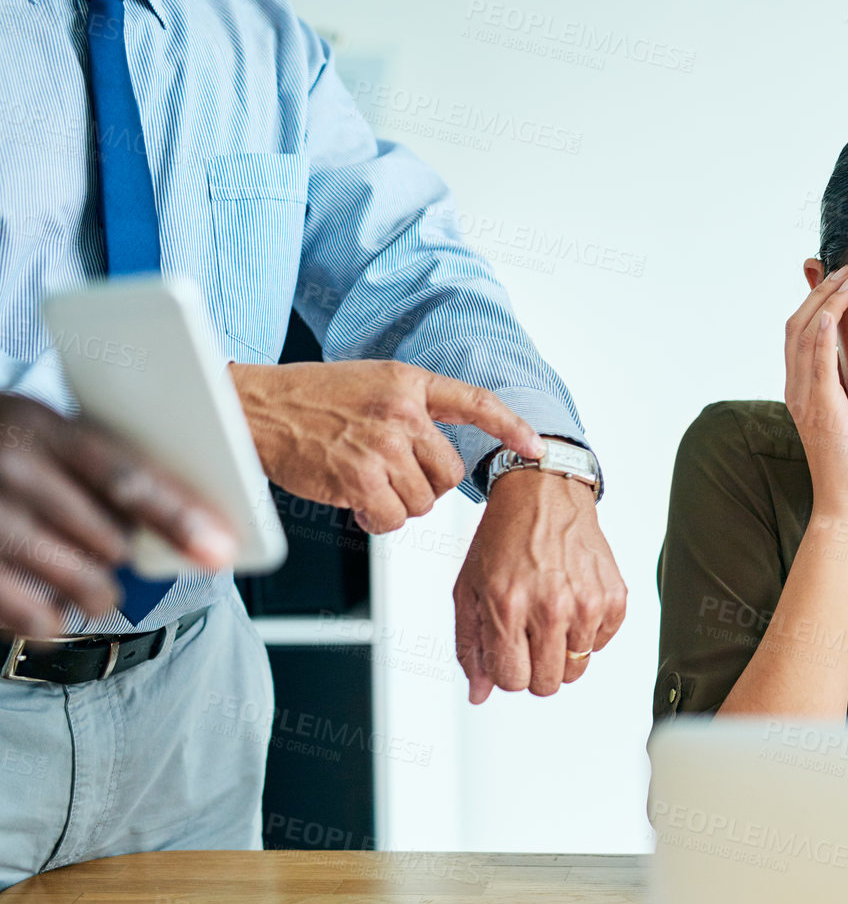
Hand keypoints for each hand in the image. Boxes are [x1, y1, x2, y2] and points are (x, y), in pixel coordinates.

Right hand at [0, 394, 234, 634]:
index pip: (126, 479)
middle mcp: (11, 470)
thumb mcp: (46, 433)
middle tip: (108, 546)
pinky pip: (38, 616)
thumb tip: (195, 523)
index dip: (179, 518)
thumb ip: (105, 464)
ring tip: (87, 581)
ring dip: (98, 592)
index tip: (219, 549)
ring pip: (84, 582)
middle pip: (111, 539)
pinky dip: (53, 618)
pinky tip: (47, 601)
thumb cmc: (5, 450)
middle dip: (123, 552)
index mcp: (41, 426)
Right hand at [231, 361, 542, 533]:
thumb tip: (439, 456)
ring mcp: (382, 444)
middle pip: (449, 472)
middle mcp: (401, 411)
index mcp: (408, 382)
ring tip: (364, 483)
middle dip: (424, 485)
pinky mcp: (359, 476)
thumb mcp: (370, 384)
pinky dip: (377, 520)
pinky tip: (355, 501)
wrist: (255, 410)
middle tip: (390, 476)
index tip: (536, 446)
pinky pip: (393, 519)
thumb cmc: (308, 400)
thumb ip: (411, 411)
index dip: (511, 425)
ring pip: (422, 501)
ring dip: (397, 503)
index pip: (475, 401)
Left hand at [453, 469, 626, 702]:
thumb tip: (479, 693)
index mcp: (509, 607)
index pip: (512, 680)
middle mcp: (551, 608)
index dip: (507, 671)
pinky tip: (572, 603)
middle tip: (529, 638)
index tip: (508, 652)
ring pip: (576, 668)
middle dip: (534, 668)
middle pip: (548, 684)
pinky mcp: (613, 597)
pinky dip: (587, 633)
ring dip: (561, 651)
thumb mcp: (470, 590)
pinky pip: (601, 644)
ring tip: (550, 616)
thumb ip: (471, 646)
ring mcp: (587, 603)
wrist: (545, 495)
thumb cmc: (505, 538)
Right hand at [785, 265, 847, 518]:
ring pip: (803, 336)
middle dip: (820, 291)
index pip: (802, 331)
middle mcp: (797, 389)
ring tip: (847, 276)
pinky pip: (816, 364)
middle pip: (797, 325)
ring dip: (824, 302)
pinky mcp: (820, 411)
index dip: (817, 300)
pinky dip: (821, 334)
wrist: (847, 505)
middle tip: (846, 266)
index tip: (840, 277)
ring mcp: (804, 399)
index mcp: (803, 389)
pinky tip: (833, 312)